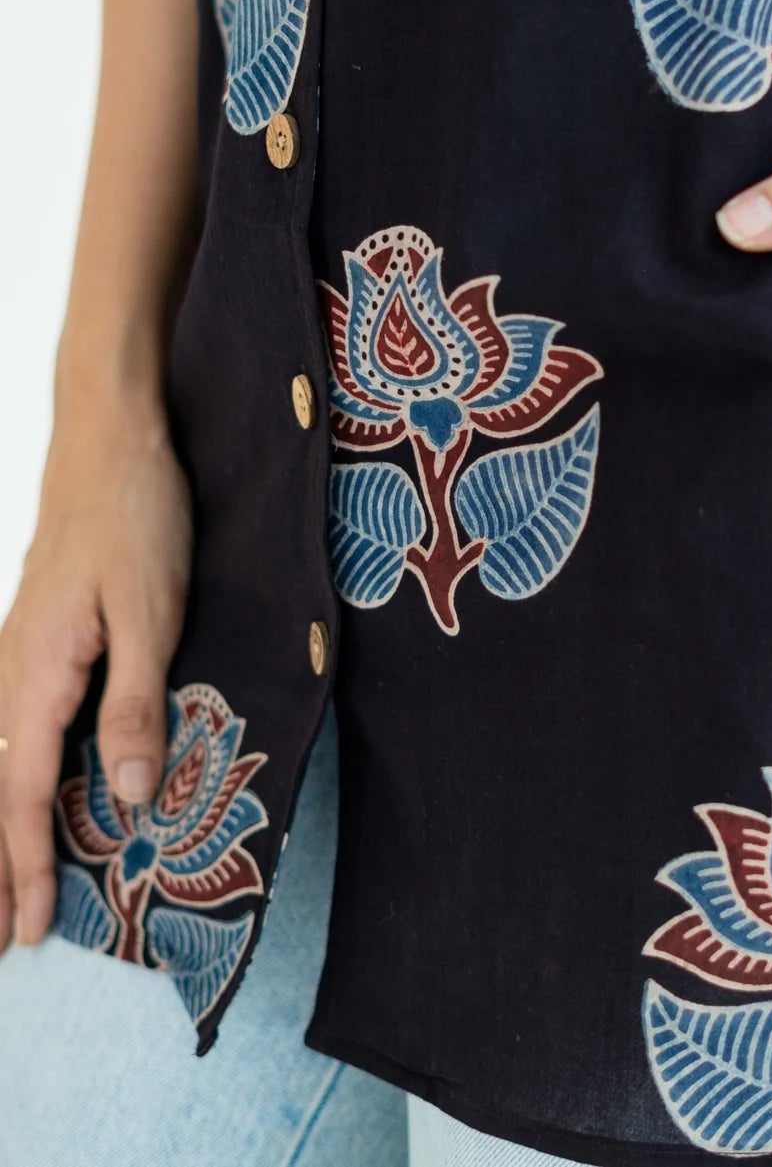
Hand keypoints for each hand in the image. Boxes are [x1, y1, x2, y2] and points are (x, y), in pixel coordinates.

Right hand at [0, 393, 189, 948]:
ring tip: (5, 884)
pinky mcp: (38, 632)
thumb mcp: (153, 610)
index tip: (30, 930)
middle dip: (0, 864)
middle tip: (6, 938)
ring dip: (1, 824)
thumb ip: (137, 703)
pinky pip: (13, 722)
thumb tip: (128, 797)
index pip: (20, 793)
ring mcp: (18, 648)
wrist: (110, 435)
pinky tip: (28, 785)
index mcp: (35, 673)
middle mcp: (11, 668)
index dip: (27, 865)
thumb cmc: (137, 515)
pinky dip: (13, 773)